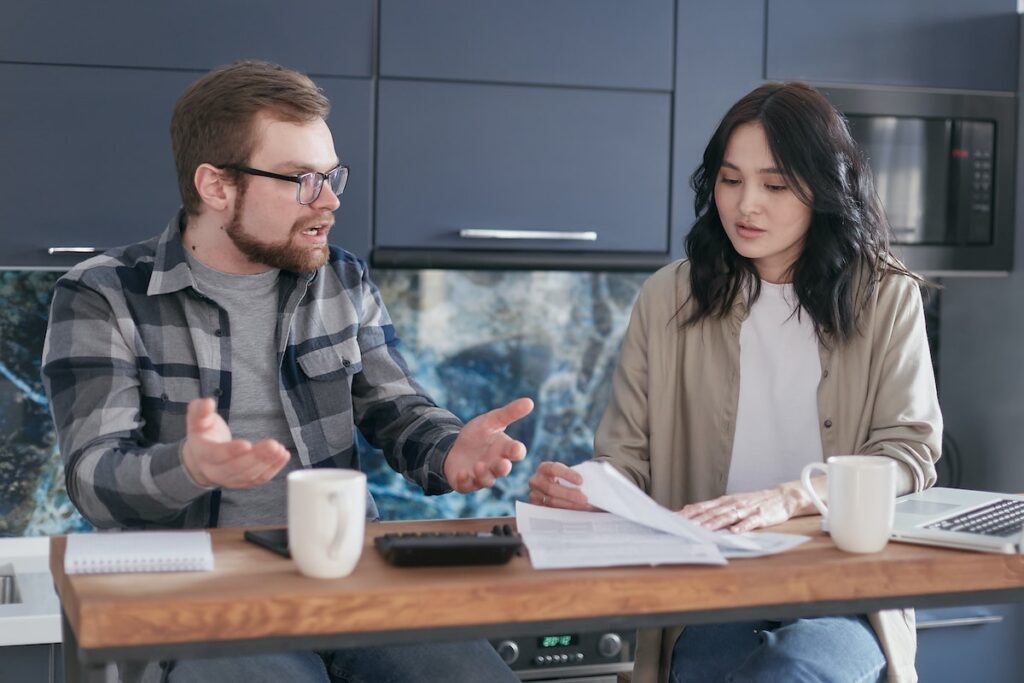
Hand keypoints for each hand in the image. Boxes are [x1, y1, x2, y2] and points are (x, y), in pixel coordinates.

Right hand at [181, 398, 290, 488]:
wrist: (201, 458)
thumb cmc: (203, 435)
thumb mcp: (197, 419)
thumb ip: (200, 410)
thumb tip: (207, 403)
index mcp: (203, 453)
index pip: (217, 455)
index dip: (231, 451)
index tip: (247, 444)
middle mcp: (214, 470)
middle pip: (236, 468)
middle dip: (256, 457)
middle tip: (272, 444)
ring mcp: (229, 479)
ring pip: (249, 475)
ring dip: (267, 463)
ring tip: (280, 449)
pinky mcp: (243, 482)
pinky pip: (259, 479)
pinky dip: (273, 469)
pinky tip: (283, 456)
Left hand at [443, 397, 533, 492]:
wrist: (455, 448)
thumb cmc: (479, 435)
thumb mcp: (491, 421)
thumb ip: (509, 413)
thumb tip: (530, 401)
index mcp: (504, 450)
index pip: (515, 452)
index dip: (516, 451)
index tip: (516, 448)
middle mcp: (495, 465)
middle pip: (503, 469)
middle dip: (503, 468)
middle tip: (503, 465)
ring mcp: (481, 475)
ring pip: (487, 480)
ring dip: (484, 474)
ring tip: (479, 466)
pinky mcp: (465, 482)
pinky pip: (467, 485)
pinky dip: (465, 480)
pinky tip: (462, 474)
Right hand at [527, 461, 594, 510]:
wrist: (558, 490)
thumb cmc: (566, 481)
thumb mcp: (569, 476)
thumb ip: (576, 478)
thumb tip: (594, 482)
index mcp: (544, 468)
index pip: (554, 469)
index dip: (567, 474)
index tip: (581, 481)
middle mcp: (536, 481)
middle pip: (551, 488)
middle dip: (569, 494)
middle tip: (585, 499)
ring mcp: (534, 495)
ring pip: (551, 501)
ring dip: (569, 505)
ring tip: (584, 507)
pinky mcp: (537, 508)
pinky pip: (549, 512)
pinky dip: (564, 513)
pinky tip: (576, 513)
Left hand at [678, 481, 814, 533]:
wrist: (781, 497)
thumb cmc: (753, 502)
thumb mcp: (731, 502)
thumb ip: (712, 508)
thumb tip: (689, 510)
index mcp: (724, 501)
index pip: (702, 507)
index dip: (688, 513)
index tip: (673, 519)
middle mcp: (733, 504)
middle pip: (712, 512)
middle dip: (696, 520)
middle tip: (681, 526)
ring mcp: (747, 510)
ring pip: (728, 517)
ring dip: (715, 523)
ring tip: (703, 530)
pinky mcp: (761, 516)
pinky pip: (750, 522)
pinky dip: (742, 527)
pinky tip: (734, 532)